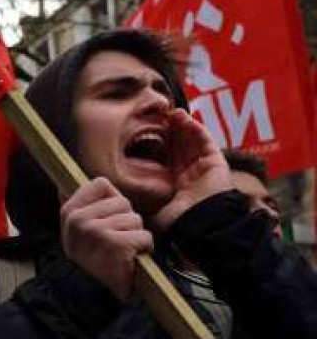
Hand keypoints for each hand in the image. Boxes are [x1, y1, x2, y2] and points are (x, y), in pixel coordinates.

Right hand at [61, 178, 153, 298]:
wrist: (87, 296)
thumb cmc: (88, 262)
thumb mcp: (76, 231)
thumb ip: (87, 206)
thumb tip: (101, 184)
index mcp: (69, 211)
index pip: (101, 184)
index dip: (112, 200)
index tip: (107, 219)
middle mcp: (79, 219)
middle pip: (123, 202)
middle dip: (126, 222)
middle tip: (113, 243)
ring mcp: (96, 231)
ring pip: (135, 219)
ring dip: (135, 237)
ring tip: (120, 253)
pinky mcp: (115, 244)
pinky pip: (144, 237)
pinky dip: (143, 250)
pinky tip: (129, 260)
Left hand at [151, 108, 231, 230]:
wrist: (199, 225)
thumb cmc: (175, 220)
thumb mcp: (152, 206)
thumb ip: (143, 197)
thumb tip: (121, 193)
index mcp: (176, 183)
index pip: (168, 158)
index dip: (160, 144)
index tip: (147, 131)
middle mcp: (191, 174)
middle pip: (181, 146)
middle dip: (171, 131)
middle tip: (160, 116)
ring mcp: (204, 167)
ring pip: (193, 141)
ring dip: (183, 126)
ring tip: (172, 113)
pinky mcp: (216, 163)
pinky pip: (206, 141)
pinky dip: (197, 129)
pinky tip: (186, 119)